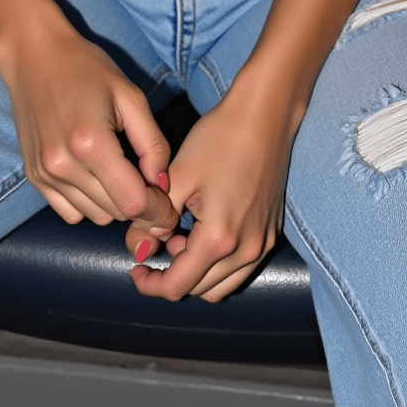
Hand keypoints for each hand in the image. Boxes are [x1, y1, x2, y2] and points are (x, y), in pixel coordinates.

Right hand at [0, 14, 178, 235]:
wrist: (33, 55)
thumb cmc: (86, 69)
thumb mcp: (130, 96)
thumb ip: (153, 144)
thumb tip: (162, 184)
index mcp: (91, 143)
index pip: (133, 202)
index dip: (157, 210)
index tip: (168, 206)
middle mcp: (63, 165)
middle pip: (115, 213)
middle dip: (139, 205)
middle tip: (148, 183)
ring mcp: (44, 173)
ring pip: (94, 216)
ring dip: (114, 203)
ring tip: (119, 172)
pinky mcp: (33, 176)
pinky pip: (70, 212)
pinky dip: (89, 203)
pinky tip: (95, 176)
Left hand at [125, 71, 299, 301]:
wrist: (265, 116)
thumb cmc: (220, 139)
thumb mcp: (178, 176)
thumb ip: (153, 218)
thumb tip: (138, 246)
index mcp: (219, 239)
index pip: (178, 286)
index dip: (150, 284)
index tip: (135, 269)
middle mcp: (246, 251)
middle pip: (199, 289)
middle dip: (171, 275)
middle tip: (154, 245)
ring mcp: (263, 244)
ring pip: (221, 285)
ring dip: (196, 272)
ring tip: (179, 237)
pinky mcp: (270, 233)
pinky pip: (239, 268)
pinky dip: (217, 263)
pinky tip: (202, 231)